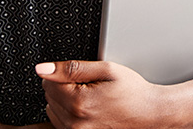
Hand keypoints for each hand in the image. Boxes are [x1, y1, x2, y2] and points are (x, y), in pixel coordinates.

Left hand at [36, 61, 169, 128]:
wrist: (149, 114)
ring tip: (89, 98)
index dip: (62, 73)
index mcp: (79, 101)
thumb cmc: (132, 92)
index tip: (81, 76)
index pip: (47, 82)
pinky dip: (68, 114)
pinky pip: (59, 124)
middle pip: (48, 96)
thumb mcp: (106, 70)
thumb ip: (72, 68)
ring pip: (51, 110)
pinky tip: (86, 109)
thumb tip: (43, 69)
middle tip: (89, 86)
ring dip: (64, 101)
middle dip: (63, 87)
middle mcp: (75, 122)